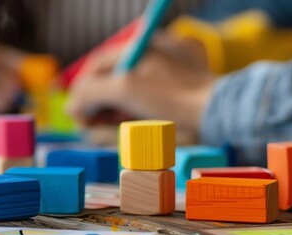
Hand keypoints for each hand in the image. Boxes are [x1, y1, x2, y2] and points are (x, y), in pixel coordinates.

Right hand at [66, 32, 216, 142]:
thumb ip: (92, 91)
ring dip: (113, 112)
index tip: (74, 111)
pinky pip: (146, 105)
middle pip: (114, 78)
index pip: (99, 62)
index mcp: (144, 45)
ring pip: (129, 94)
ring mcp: (171, 76)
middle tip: (87, 124)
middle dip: (97, 102)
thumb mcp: (125, 89)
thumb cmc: (173, 97)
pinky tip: (129, 130)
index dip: (82, 88)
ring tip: (105, 130)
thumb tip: (72, 105)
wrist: (219, 114)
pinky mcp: (181, 97)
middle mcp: (157, 56)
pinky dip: (133, 118)